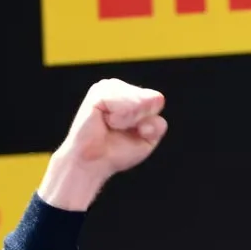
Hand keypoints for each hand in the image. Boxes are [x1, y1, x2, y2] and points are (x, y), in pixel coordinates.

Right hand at [38, 78, 168, 210]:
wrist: (93, 162)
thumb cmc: (117, 151)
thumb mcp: (147, 140)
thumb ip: (157, 124)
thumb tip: (153, 103)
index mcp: (134, 96)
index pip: (157, 100)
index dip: (149, 122)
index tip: (134, 133)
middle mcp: (121, 88)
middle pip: (151, 99)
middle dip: (140, 121)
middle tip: (119, 130)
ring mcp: (109, 87)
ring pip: (139, 101)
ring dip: (128, 121)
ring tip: (111, 126)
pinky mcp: (98, 92)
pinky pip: (123, 105)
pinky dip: (118, 119)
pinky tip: (104, 121)